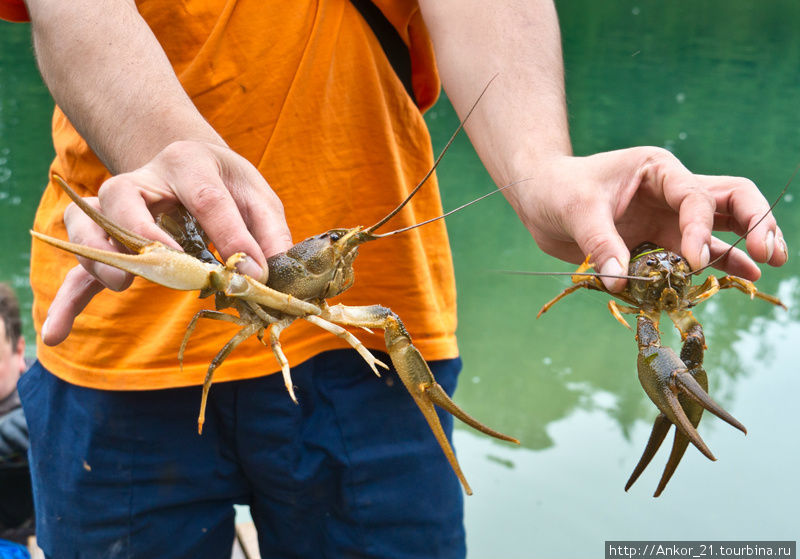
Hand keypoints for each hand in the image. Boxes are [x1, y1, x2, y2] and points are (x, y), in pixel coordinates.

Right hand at [42, 140, 290, 344]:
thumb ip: (268, 232)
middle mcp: (144, 178)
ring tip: (121, 286)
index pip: (206, 197)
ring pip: (88, 222)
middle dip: (138, 233)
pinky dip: (68, 299)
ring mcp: (117, 207)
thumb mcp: (258, 197)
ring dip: (98, 257)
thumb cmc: (228, 185)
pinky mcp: (106, 235)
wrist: (192, 166)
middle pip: (123, 196)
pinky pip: (80, 262)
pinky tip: (57, 334)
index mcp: (189, 161)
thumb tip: (262, 275)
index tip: (252, 274)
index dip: (231, 236)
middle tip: (165, 266)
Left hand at [507, 147, 787, 290]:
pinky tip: (743, 278)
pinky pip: (696, 253)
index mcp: (659, 170)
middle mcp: (672, 192)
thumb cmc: (557, 188)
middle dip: (755, 222)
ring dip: (744, 244)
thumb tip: (619, 283)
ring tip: (767, 265)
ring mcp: (668, 218)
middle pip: (731, 199)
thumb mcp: (576, 209)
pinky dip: (719, 264)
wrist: (539, 198)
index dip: (701, 229)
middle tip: (769, 253)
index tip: (694, 260)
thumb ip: (600, 244)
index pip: (695, 197)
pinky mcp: (658, 242)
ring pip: (722, 226)